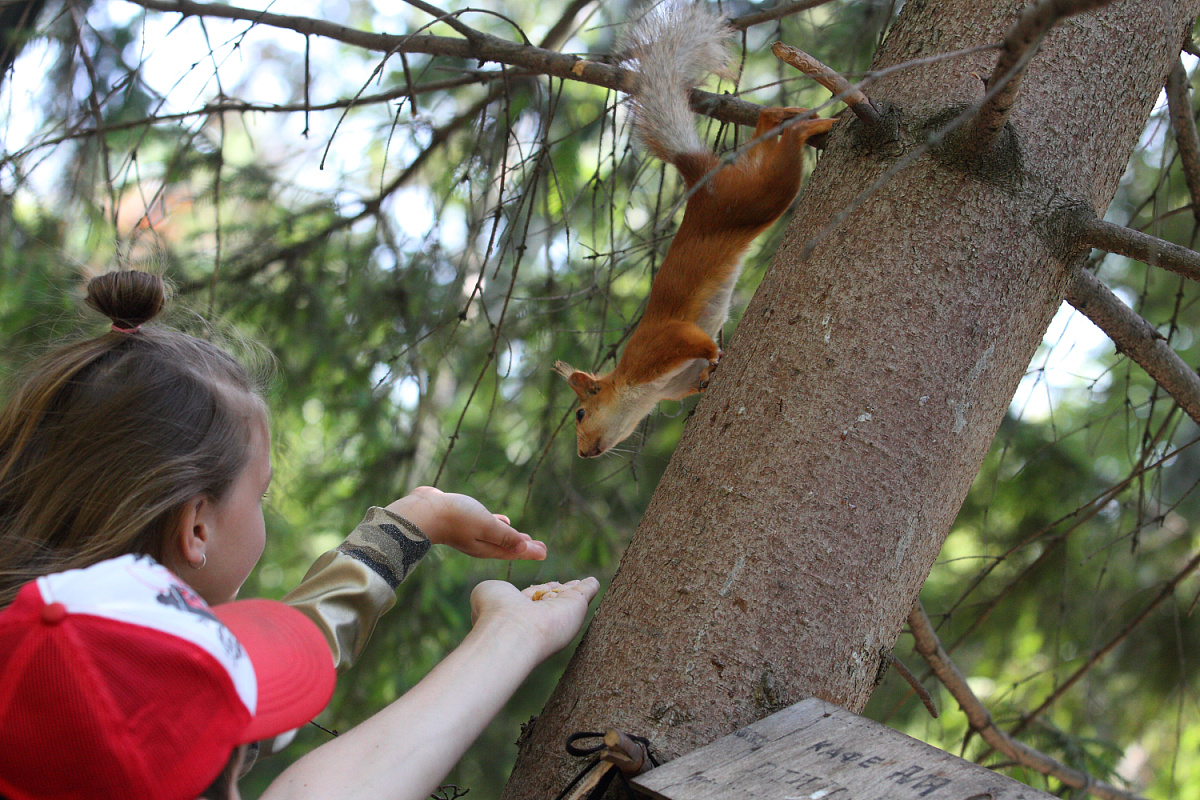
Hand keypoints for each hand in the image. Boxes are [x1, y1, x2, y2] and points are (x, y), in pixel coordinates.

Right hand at [385, 486, 546, 560]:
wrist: (423, 511)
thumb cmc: (456, 517)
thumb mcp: (486, 526)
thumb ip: (505, 536)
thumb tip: (525, 547)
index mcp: (487, 547)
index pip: (514, 551)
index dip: (530, 551)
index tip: (545, 552)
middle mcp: (479, 544)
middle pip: (507, 546)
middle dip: (524, 547)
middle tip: (541, 548)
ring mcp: (470, 534)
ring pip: (497, 537)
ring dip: (512, 537)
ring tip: (525, 538)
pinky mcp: (463, 521)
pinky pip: (486, 526)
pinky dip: (498, 525)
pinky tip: (504, 520)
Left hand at [470, 578, 599, 662]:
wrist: (513, 632)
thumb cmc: (493, 613)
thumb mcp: (486, 592)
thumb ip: (494, 589)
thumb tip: (501, 591)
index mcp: (517, 612)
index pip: (530, 600)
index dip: (538, 591)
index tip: (545, 586)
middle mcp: (539, 615)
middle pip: (552, 600)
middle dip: (559, 592)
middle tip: (567, 585)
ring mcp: (559, 611)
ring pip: (568, 598)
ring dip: (576, 590)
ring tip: (583, 583)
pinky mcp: (577, 605)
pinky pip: (586, 592)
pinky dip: (590, 586)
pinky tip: (594, 582)